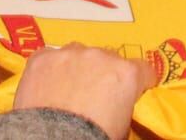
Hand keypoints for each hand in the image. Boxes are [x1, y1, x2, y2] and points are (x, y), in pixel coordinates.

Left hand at [13, 44, 154, 139]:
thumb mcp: (122, 127)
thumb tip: (116, 107)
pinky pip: (50, 57)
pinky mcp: (42, 58)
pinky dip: (50, 70)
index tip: (132, 91)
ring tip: (68, 91)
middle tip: (95, 96)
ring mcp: (69, 54)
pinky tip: (46, 87)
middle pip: (108, 59)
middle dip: (104, 74)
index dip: (138, 82)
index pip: (143, 70)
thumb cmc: (93, 137)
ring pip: (77, 53)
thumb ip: (123, 105)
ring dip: (77, 67)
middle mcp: (99, 56)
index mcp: (126, 74)